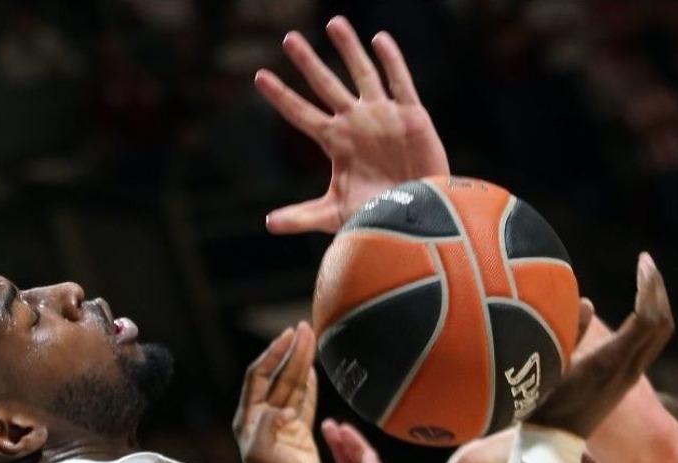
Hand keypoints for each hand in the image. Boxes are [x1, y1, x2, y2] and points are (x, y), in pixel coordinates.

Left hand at [233, 323, 324, 462]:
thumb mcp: (263, 459)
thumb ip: (263, 429)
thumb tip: (274, 407)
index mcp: (249, 421)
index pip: (258, 376)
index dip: (273, 354)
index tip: (289, 335)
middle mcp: (262, 420)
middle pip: (277, 376)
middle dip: (291, 351)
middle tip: (305, 327)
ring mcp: (281, 427)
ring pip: (292, 385)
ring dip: (301, 362)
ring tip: (312, 338)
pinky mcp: (299, 435)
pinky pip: (303, 401)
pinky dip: (309, 382)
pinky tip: (314, 368)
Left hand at [255, 16, 448, 233]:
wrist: (418, 217)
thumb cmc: (377, 217)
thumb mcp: (335, 214)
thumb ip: (302, 216)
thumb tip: (268, 224)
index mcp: (336, 143)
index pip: (300, 114)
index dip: (281, 96)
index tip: (259, 77)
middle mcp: (356, 124)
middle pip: (325, 85)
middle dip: (307, 62)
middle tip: (289, 38)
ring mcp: (382, 116)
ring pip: (362, 74)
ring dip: (349, 49)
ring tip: (334, 23)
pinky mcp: (411, 116)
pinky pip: (399, 82)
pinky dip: (391, 60)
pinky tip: (380, 39)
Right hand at [529, 253, 673, 436]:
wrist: (551, 446)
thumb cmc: (540, 406)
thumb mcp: (545, 366)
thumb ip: (568, 331)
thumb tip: (588, 302)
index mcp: (611, 363)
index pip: (647, 318)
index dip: (649, 287)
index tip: (642, 261)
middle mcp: (628, 371)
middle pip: (662, 324)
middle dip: (656, 289)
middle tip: (645, 263)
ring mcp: (629, 378)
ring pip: (658, 335)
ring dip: (655, 304)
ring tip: (642, 282)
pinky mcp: (625, 382)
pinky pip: (648, 343)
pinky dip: (647, 320)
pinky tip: (631, 310)